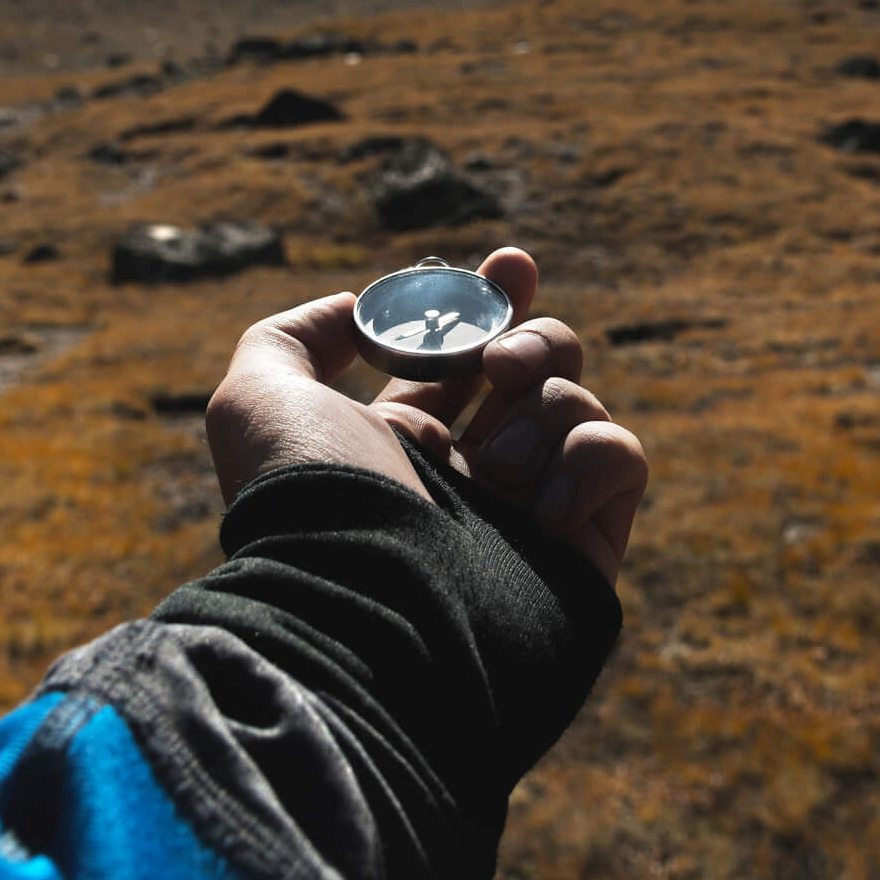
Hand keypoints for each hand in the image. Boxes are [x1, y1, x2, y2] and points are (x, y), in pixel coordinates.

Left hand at [205, 247, 647, 582]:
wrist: (370, 616)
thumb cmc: (310, 504)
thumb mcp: (258, 402)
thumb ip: (291, 339)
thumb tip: (352, 312)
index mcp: (399, 444)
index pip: (461, 358)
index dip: (490, 302)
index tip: (509, 263)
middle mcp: (469, 477)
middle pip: (536, 368)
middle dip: (531, 337)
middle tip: (500, 361)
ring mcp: (531, 512)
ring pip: (577, 404)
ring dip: (543, 406)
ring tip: (498, 458)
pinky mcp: (586, 547)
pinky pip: (621, 458)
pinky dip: (591, 455)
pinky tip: (543, 497)